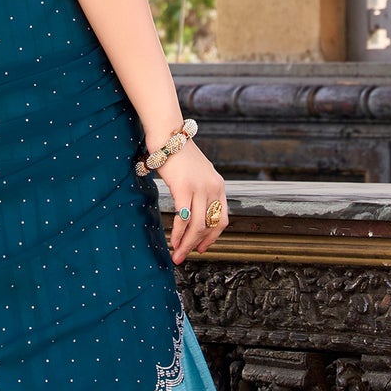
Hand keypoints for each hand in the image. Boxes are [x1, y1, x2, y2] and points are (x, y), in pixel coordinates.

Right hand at [160, 139, 227, 263]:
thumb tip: (190, 209)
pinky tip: (172, 240)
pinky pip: (184, 218)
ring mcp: (200, 188)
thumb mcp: (196, 173)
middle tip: (186, 256)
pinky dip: (179, 233)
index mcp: (218, 185)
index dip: (213, 237)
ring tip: (177, 255)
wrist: (168, 133)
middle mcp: (214, 187)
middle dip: (198, 245)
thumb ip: (199, 189)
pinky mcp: (184, 188)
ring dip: (187, 244)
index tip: (202, 248)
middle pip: (211, 226)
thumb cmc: (177, 153)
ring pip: (199, 226)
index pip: (222, 219)